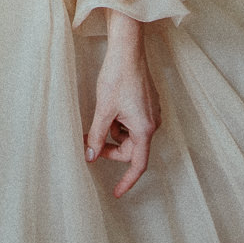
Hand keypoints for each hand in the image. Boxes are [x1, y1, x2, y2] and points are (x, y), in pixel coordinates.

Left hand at [86, 12, 159, 197]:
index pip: (138, 164)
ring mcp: (152, 112)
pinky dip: (120, 121)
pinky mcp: (148, 102)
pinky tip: (110, 107)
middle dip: (112, 149)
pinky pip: (134, 121)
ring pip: (131, 134)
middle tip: (91, 143)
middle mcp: (153, 122)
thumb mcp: (103, 110)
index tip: (117, 193)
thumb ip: (97, 136)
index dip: (126, 181)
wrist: (127, 50)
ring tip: (101, 116)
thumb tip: (90, 156)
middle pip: (132, 149)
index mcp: (144, 129)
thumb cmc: (117, 77)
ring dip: (115, 132)